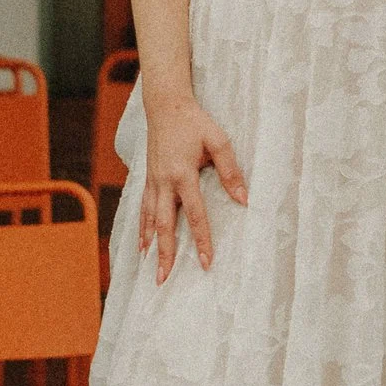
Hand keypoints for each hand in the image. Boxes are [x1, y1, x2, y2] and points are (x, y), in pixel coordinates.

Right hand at [137, 88, 247, 278]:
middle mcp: (164, 182)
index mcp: (182, 173)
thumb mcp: (218, 140)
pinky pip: (144, 209)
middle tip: (164, 279)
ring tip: (151, 269)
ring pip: (150, 220)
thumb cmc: (194, 122)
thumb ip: (230, 170)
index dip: (202, 239)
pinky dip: (142, 229)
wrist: (165, 105)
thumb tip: (243, 199)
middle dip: (165, 254)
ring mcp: (152, 181)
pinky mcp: (148, 179)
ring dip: (151, 246)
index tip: (205, 261)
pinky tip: (142, 245)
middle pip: (165, 225)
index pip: (195, 214)